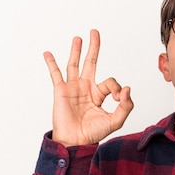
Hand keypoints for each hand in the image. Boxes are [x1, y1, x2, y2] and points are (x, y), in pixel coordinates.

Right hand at [44, 29, 133, 146]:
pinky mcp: (61, 91)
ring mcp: (73, 88)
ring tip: (78, 38)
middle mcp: (86, 88)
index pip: (110, 82)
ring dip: (76, 50)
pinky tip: (47, 53)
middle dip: (94, 48)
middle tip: (95, 33)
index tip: (118, 97)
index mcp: (99, 95)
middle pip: (90, 63)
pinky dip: (51, 63)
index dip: (117, 87)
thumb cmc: (93, 133)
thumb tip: (127, 88)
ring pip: (74, 64)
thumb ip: (126, 106)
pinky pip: (55, 74)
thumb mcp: (116, 120)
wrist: (76, 141)